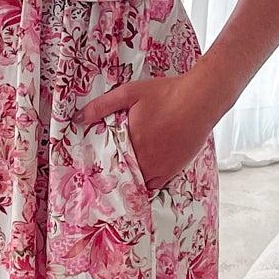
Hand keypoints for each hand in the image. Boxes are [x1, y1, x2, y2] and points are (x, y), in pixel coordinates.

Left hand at [75, 72, 214, 193]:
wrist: (200, 99)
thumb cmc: (167, 94)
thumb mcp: (129, 93)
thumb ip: (102, 106)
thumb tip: (78, 118)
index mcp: (131, 141)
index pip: (108, 163)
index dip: (98, 169)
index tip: (90, 174)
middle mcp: (145, 159)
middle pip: (122, 177)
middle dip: (113, 178)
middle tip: (102, 180)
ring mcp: (161, 167)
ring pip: (139, 184)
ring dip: (129, 182)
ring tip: (119, 182)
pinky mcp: (174, 169)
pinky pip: (155, 186)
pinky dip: (146, 184)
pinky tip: (140, 180)